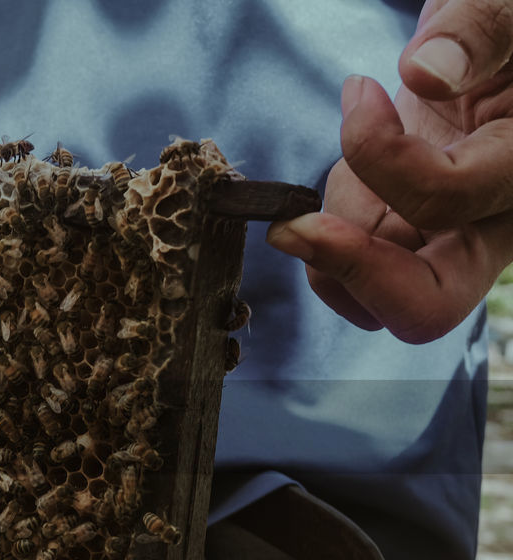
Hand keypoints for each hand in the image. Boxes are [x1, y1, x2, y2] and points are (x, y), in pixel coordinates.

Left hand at [265, 0, 512, 343]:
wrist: (496, 46)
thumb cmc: (507, 28)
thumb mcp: (506, 8)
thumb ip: (481, 31)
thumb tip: (425, 75)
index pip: (445, 199)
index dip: (380, 155)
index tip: (357, 90)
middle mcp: (492, 226)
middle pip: (423, 308)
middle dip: (347, 270)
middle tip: (289, 228)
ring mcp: (445, 241)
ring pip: (369, 291)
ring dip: (331, 232)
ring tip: (352, 154)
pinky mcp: (406, 237)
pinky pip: (351, 263)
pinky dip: (328, 226)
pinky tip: (349, 173)